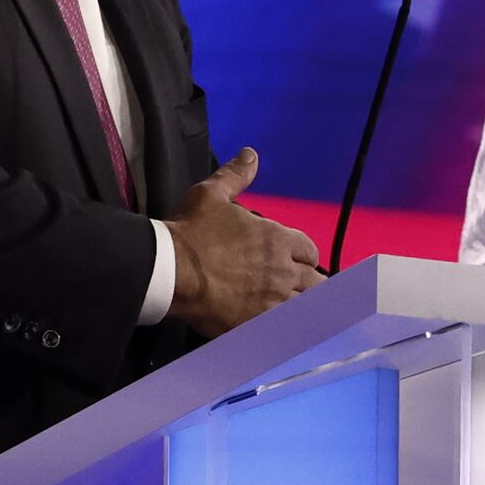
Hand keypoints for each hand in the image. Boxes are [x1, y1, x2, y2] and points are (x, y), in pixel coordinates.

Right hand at [164, 146, 320, 336]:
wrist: (168, 269)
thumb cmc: (189, 232)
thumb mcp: (211, 194)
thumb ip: (236, 176)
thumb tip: (250, 155)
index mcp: (276, 239)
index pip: (308, 249)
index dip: (303, 254)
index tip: (296, 260)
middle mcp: (282, 270)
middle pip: (315, 280)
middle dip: (310, 282)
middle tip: (301, 287)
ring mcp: (272, 300)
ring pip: (307, 306)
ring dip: (304, 305)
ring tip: (299, 309)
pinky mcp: (258, 324)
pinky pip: (287, 329)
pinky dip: (290, 328)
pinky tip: (286, 329)